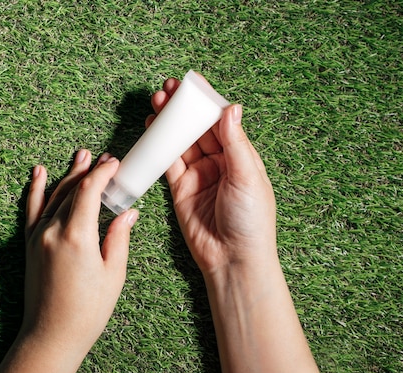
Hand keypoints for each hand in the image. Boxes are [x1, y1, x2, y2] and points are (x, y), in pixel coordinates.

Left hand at [22, 149, 137, 353]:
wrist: (51, 336)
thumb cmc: (86, 311)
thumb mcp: (113, 274)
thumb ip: (118, 238)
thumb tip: (128, 214)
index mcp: (77, 236)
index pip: (89, 191)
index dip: (103, 173)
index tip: (114, 163)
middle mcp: (53, 231)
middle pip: (71, 189)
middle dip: (89, 171)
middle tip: (103, 158)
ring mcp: (37, 237)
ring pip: (54, 196)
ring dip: (68, 175)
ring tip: (80, 157)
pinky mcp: (29, 245)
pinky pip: (31, 210)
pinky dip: (35, 189)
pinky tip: (39, 173)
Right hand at [146, 77, 276, 276]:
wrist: (232, 259)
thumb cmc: (251, 221)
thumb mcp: (248, 177)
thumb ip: (235, 143)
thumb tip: (231, 108)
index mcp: (240, 156)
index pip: (221, 121)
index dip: (206, 102)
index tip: (192, 83)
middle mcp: (219, 162)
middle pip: (197, 128)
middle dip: (182, 108)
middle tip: (167, 88)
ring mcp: (198, 175)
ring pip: (180, 142)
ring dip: (168, 123)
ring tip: (156, 102)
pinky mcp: (180, 189)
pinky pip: (167, 162)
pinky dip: (158, 145)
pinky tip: (151, 129)